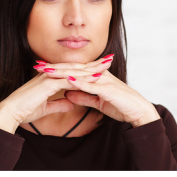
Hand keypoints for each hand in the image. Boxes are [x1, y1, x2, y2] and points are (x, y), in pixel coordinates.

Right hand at [0, 61, 100, 132]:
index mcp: (51, 78)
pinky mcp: (48, 84)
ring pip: (75, 71)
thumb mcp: (46, 107)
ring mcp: (50, 78)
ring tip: (107, 65)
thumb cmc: (25, 109)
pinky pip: (69, 80)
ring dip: (92, 69)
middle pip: (77, 68)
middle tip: (109, 59)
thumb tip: (71, 102)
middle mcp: (52, 75)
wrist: (10, 111)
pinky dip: (83, 79)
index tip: (100, 68)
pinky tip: (95, 79)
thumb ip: (59, 104)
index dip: (87, 69)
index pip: (73, 72)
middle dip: (94, 64)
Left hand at [37, 56, 160, 127]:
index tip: (41, 69)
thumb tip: (68, 94)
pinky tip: (68, 80)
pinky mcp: (108, 89)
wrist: (138, 111)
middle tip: (38, 65)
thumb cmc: (119, 104)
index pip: (72, 70)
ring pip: (79, 74)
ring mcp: (103, 80)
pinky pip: (92, 85)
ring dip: (63, 72)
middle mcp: (97, 74)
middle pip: (73, 69)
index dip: (57, 69)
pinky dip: (79, 83)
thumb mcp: (96, 101)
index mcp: (94, 76)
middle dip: (55, 67)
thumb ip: (83, 96)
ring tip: (47, 70)